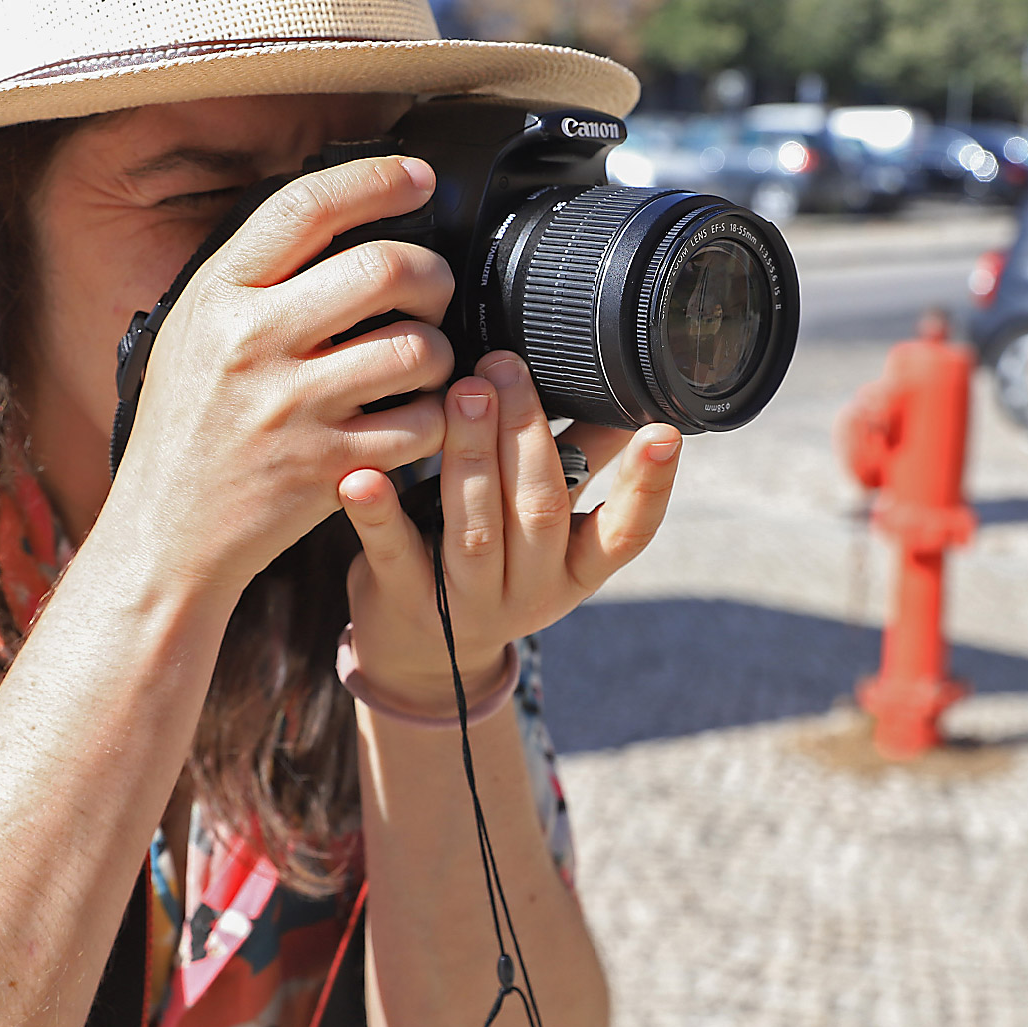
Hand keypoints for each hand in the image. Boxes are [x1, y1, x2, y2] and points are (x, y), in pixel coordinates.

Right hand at [98, 156, 454, 596]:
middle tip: (432, 288)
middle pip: (384, 268)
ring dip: (439, 352)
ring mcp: (293, 408)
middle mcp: (254, 343)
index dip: (377, 180)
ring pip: (417, 348)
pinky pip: (422, 424)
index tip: (416, 178)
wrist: (165, 533)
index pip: (307, 207)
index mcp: (219, 296)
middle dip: (431, 273)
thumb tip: (337, 222)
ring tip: (422, 362)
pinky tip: (414, 418)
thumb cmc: (186, 429)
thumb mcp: (192, 333)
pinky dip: (434, 419)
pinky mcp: (329, 466)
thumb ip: (254, 281)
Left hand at [339, 352, 681, 711]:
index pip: (626, 533)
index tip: (664, 433)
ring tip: (465, 392)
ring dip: (471, 455)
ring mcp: (468, 601)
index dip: (650, 486)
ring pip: (476, 527)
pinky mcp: (406, 600)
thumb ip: (580, 459)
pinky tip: (363, 477)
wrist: (423, 657)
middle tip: (508, 370)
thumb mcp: (545, 525)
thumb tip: (622, 388)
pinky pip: (393, 553)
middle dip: (526, 436)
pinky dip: (377, 513)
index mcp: (576, 570)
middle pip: (540, 512)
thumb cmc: (494, 561)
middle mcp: (530, 591)